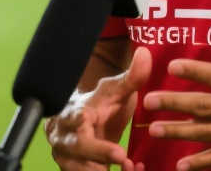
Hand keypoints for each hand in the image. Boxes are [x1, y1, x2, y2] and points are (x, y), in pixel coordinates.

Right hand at [46, 46, 150, 170]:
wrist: (81, 122)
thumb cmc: (100, 105)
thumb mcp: (116, 91)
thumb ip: (132, 77)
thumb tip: (146, 53)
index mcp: (73, 114)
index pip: (73, 118)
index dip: (79, 122)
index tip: (89, 123)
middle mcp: (64, 138)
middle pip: (76, 148)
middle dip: (98, 153)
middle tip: (121, 156)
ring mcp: (66, 159)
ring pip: (78, 170)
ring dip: (102, 170)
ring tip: (129, 166)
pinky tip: (130, 169)